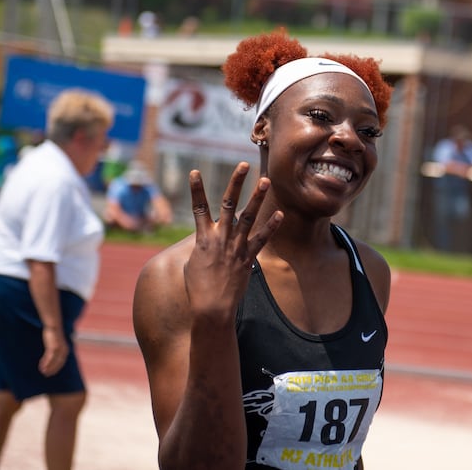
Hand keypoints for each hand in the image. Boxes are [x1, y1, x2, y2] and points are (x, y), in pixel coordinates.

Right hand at [38, 326, 68, 376]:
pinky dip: (45, 362)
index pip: (61, 363)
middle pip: (58, 363)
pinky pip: (49, 356)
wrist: (53, 326)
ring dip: (48, 367)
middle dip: (52, 369)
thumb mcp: (56, 344)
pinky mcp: (53, 346)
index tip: (50, 373)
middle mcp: (63, 350)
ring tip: (42, 371)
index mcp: (65, 350)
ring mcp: (58, 348)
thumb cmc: (54, 336)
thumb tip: (51, 357)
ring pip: (53, 361)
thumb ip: (55, 351)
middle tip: (46, 374)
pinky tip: (41, 366)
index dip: (56, 369)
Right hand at [184, 162, 281, 321]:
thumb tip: (204, 241)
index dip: (196, 189)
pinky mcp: (248, 258)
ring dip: (257, 197)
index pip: (198, 208)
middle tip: (243, 165)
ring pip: (248, 216)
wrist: (211, 307)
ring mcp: (236, 247)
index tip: (194, 172)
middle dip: (236, 183)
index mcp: (203, 238)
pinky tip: (279, 214)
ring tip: (265, 181)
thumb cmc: (197, 288)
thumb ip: (200, 247)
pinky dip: (271, 226)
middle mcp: (220, 238)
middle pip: (228, 204)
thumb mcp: (192, 263)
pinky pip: (261, 239)